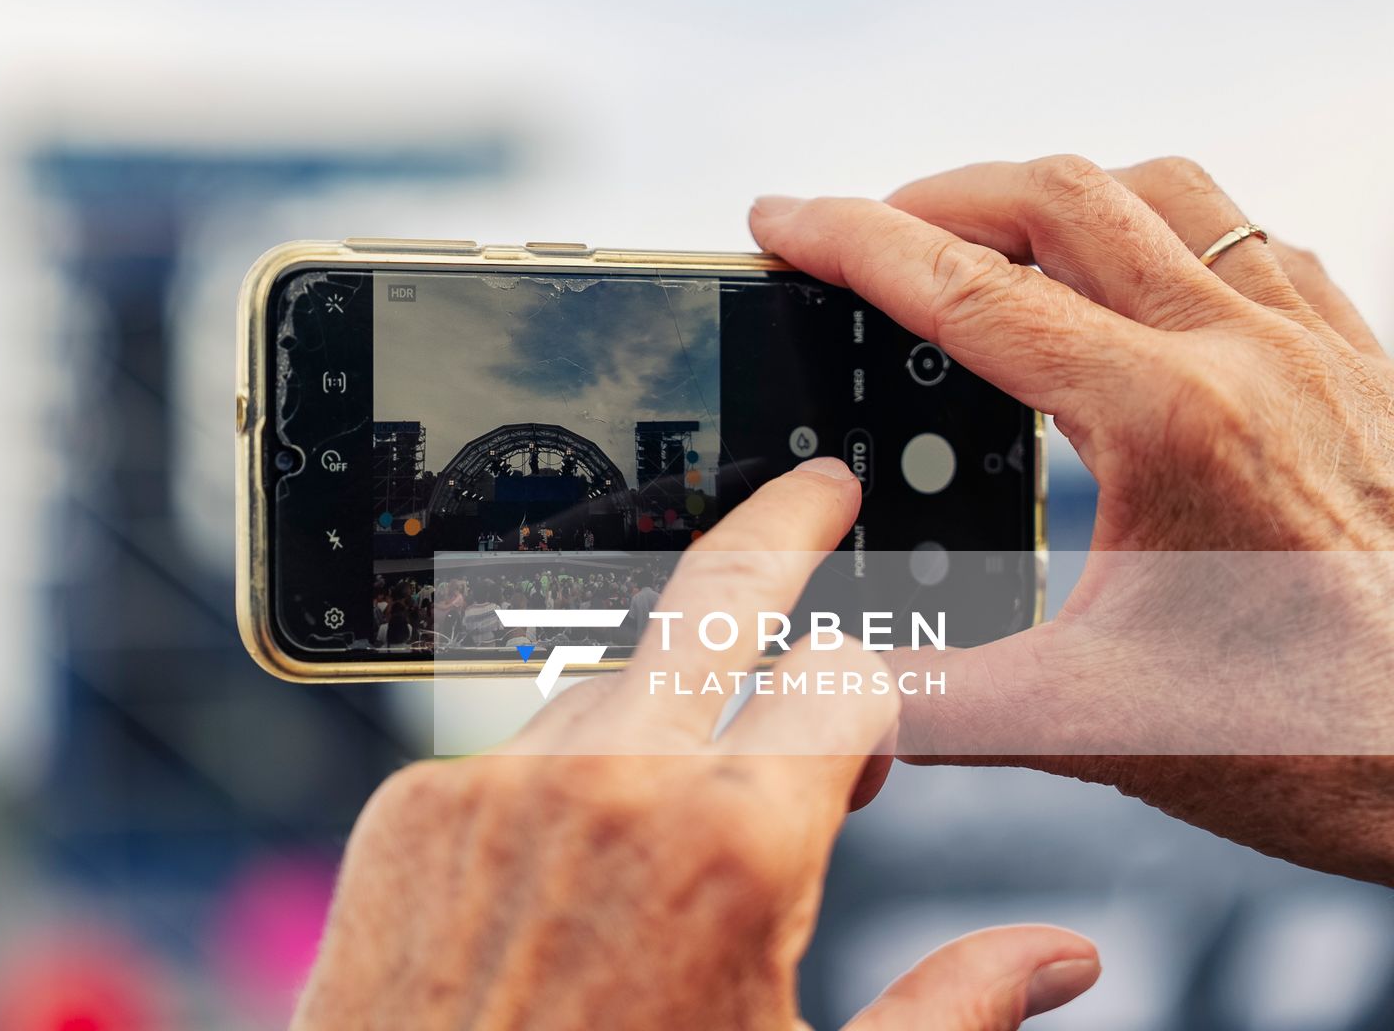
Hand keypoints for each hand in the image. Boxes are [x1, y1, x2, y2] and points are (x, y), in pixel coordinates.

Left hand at [296, 461, 1098, 1029]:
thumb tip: (1057, 959)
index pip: (847, 678)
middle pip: (715, 590)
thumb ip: (949, 1015)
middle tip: (821, 489)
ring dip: (666, 703)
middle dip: (784, 526)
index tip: (872, 749)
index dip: (876, 708)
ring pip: (611, 679)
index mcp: (736, 847)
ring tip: (688, 792)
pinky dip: (560, 775)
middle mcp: (608, 782)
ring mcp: (495, 783)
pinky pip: (511, 747)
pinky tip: (576, 864)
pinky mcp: (409, 806)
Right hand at [748, 155, 1393, 882]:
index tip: (779, 218)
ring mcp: (1314, 344)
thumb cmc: (1319, 740)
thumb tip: (813, 691)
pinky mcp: (1359, 360)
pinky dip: (1159, 228)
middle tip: (861, 233)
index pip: (967, 290)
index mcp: (1164, 421)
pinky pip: (1248, 238)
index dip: (850, 240)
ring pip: (1163, 190)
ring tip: (983, 240)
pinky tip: (1130, 283)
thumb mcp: (1090, 724)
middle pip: (1058, 196)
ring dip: (1052, 195)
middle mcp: (1244, 352)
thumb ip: (929, 700)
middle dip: (934, 195)